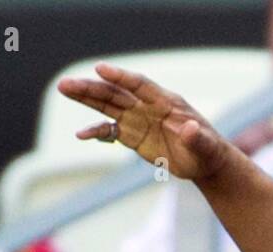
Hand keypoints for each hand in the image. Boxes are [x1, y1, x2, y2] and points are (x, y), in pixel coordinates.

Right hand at [57, 63, 232, 180]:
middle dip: (92, 87)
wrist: (204, 161)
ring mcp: (138, 119)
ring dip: (86, 98)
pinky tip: (81, 135)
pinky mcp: (132, 135)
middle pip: (116, 92)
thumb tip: (190, 128)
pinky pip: (110, 131)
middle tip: (67, 83)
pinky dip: (96, 132)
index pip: (140, 85)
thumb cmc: (208, 151)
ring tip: (64, 89)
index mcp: (166, 102)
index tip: (100, 69)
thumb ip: (198, 137)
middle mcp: (147, 106)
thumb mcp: (206, 146)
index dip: (121, 77)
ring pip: (108, 105)